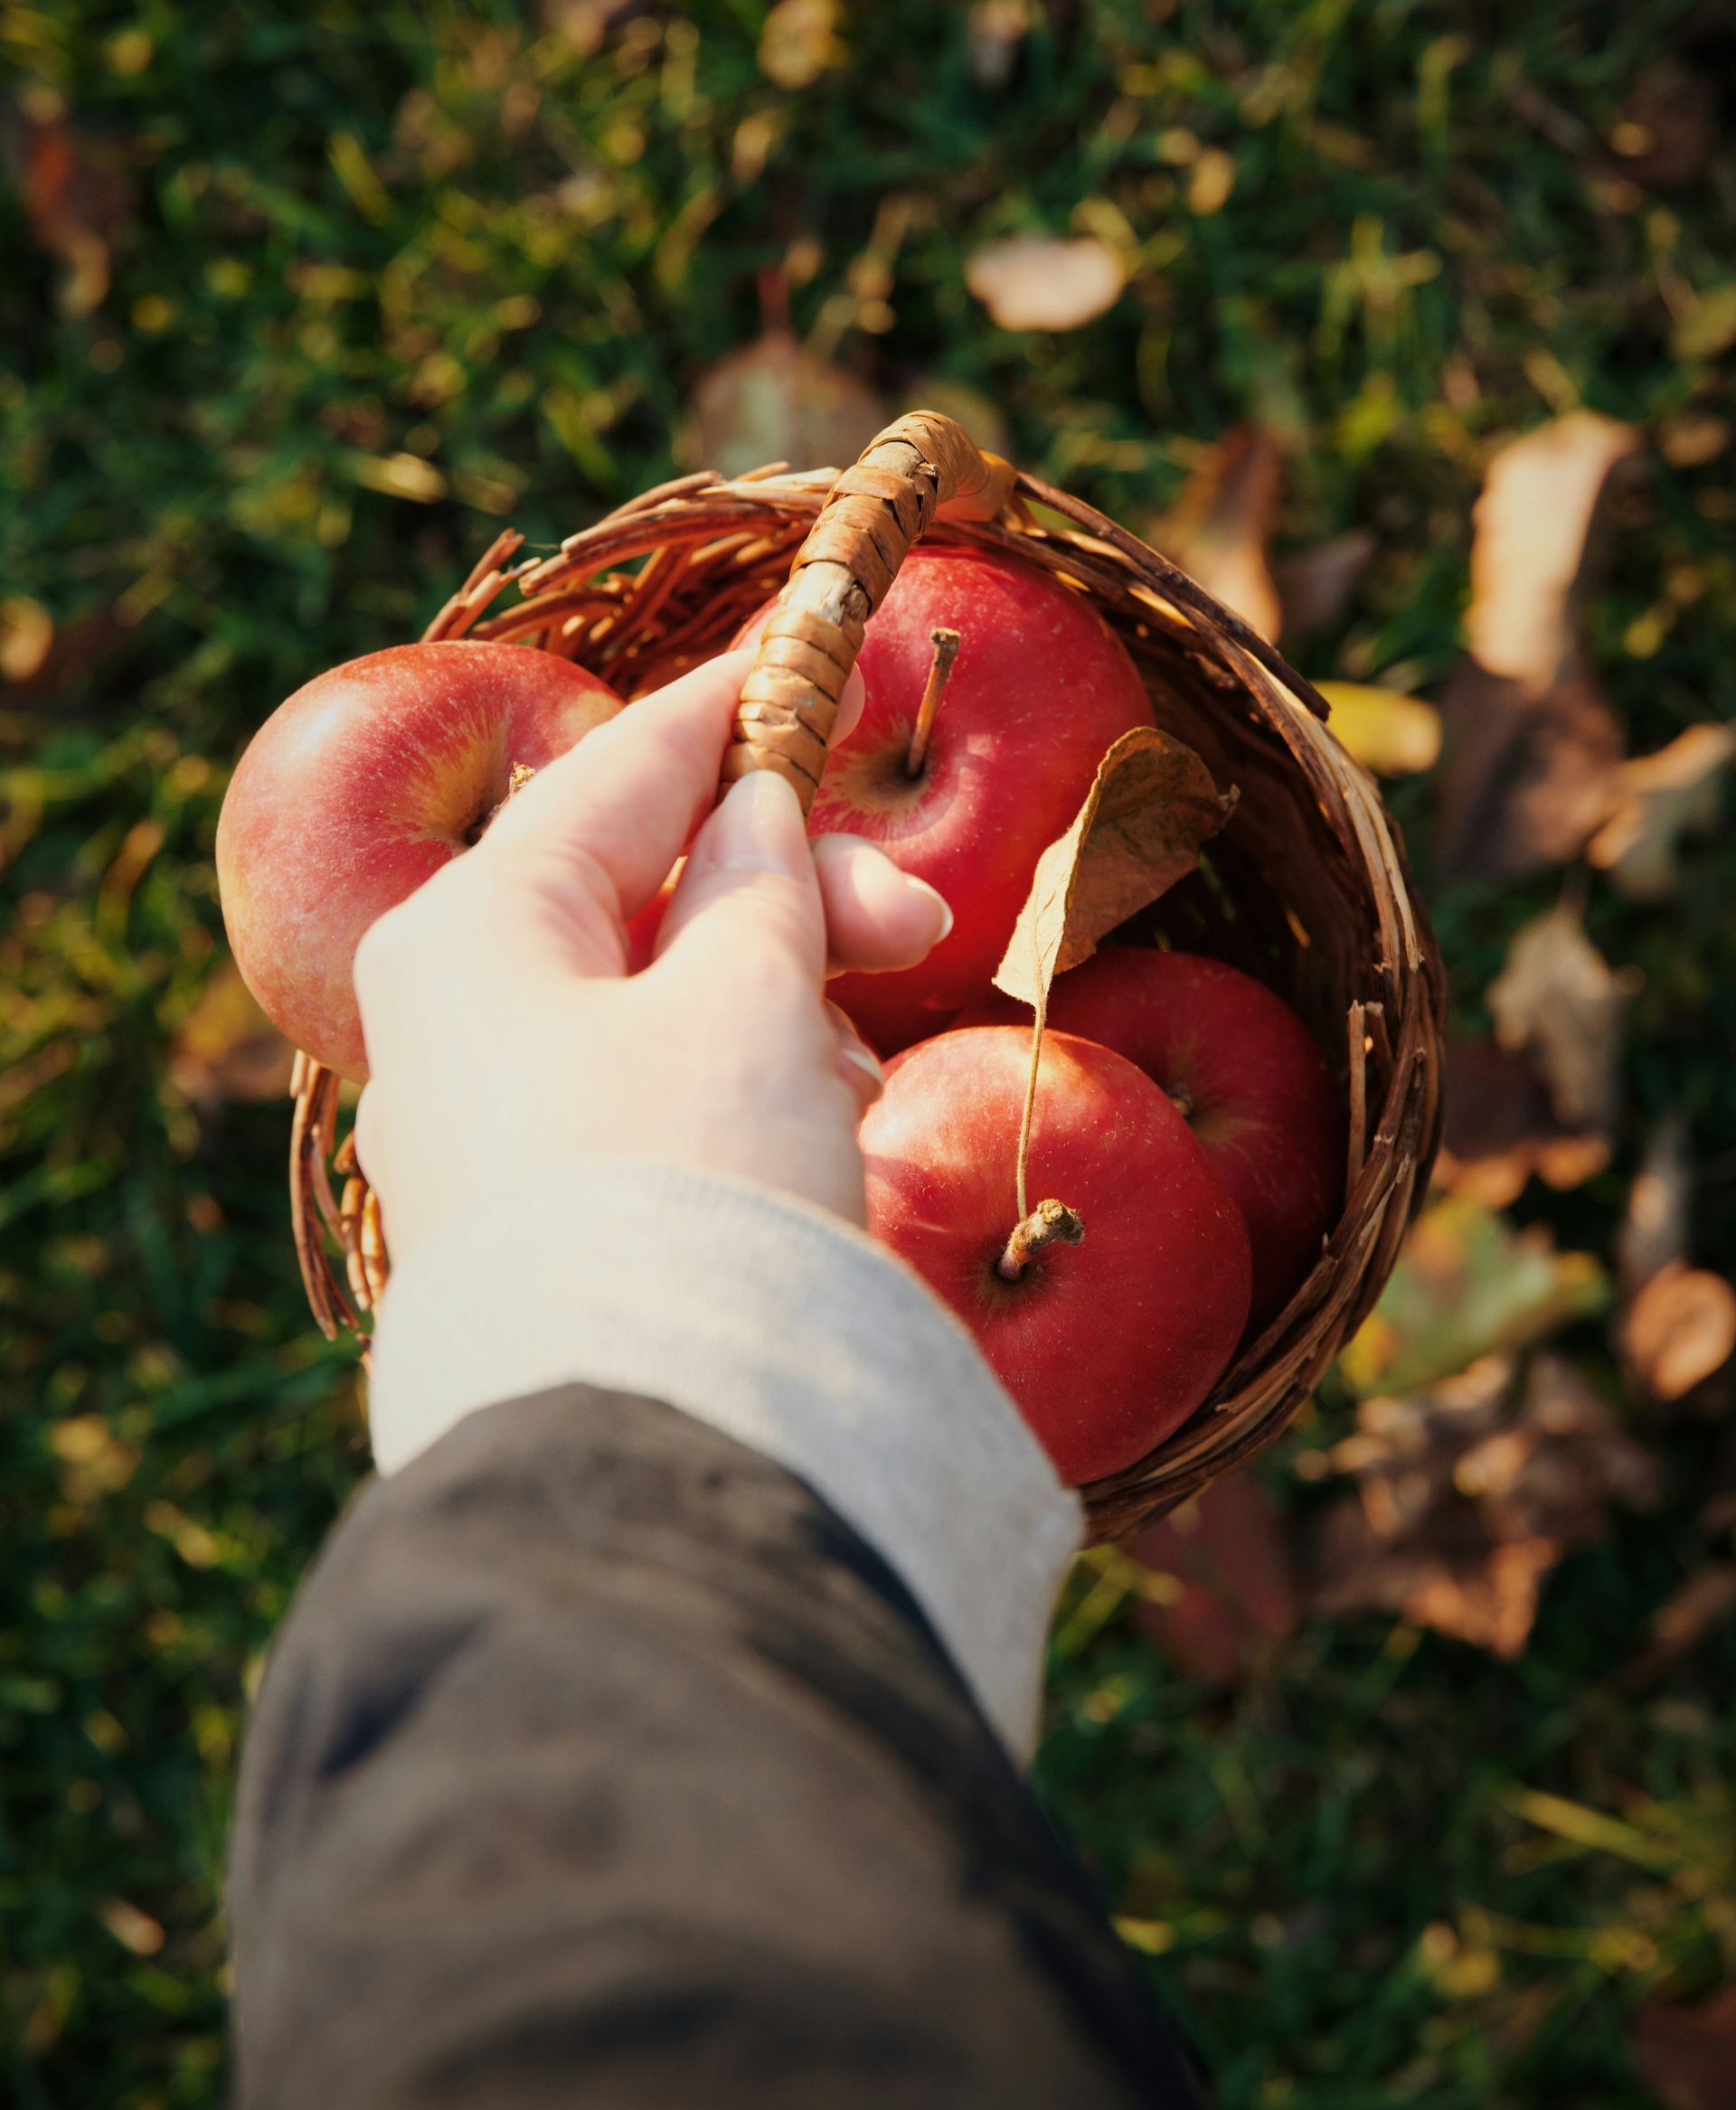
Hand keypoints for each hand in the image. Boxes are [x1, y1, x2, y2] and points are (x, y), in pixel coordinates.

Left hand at [352, 646, 949, 1267]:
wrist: (639, 1458)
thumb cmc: (687, 1185)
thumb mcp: (744, 1004)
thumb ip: (758, 888)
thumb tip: (754, 815)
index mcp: (474, 932)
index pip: (619, 775)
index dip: (728, 712)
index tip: (808, 651)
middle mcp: (458, 1019)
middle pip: (650, 900)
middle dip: (794, 900)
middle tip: (924, 921)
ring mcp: (496, 1130)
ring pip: (670, 1008)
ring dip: (783, 1015)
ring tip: (856, 1088)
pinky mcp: (550, 1223)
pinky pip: (666, 1108)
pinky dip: (752, 1099)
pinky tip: (825, 1148)